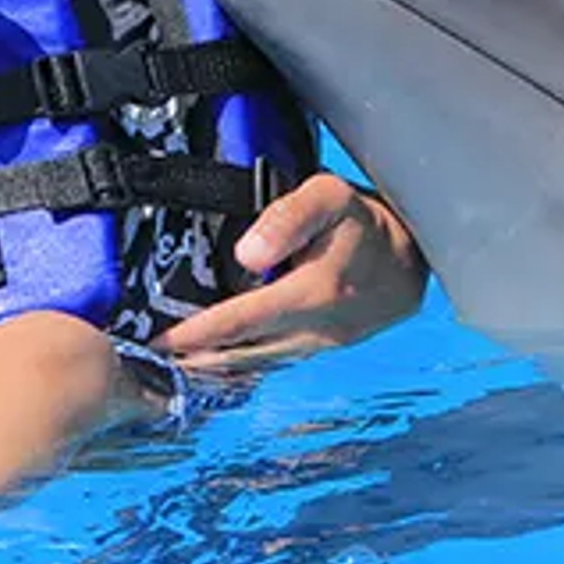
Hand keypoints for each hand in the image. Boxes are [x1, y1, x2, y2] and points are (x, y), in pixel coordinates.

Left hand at [153, 172, 428, 370]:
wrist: (416, 257)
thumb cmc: (366, 219)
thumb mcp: (329, 197)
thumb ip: (285, 219)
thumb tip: (245, 255)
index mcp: (311, 294)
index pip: (239, 320)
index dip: (195, 333)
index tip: (156, 340)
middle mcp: (315, 330)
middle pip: (242, 352)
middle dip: (195, 358)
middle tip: (146, 362)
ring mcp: (322, 344)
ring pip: (258, 363)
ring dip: (216, 366)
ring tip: (174, 367)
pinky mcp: (326, 347)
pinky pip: (275, 361)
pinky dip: (243, 364)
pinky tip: (220, 364)